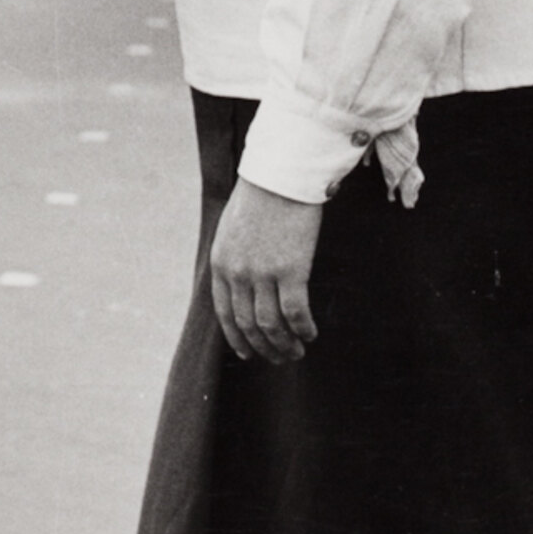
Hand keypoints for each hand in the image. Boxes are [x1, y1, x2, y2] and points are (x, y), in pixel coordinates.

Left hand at [209, 178, 323, 363]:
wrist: (281, 175)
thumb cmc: (261, 196)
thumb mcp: (232, 229)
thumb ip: (234, 258)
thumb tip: (243, 282)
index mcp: (222, 264)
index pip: (225, 314)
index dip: (237, 339)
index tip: (248, 354)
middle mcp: (238, 274)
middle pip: (249, 325)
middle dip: (264, 348)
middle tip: (279, 358)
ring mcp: (263, 274)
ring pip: (271, 325)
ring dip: (285, 345)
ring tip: (297, 353)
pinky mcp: (291, 270)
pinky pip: (296, 313)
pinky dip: (303, 329)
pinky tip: (310, 335)